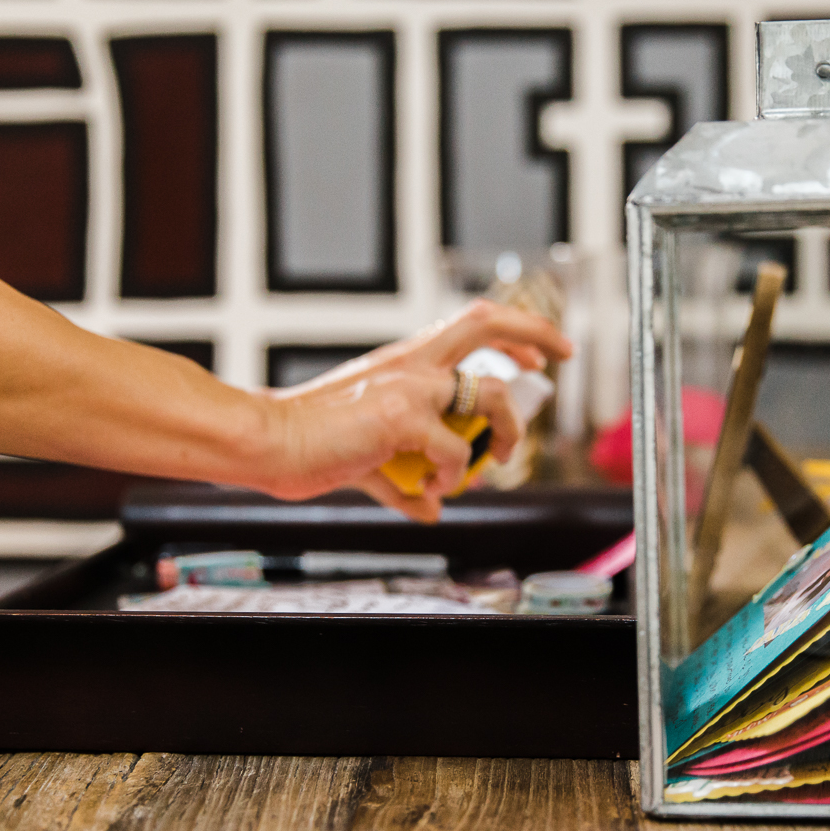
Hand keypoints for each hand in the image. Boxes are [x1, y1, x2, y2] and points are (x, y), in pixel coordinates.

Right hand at [256, 300, 571, 521]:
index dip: (512, 332)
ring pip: (490, 394)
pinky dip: (451, 478)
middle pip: (486, 322)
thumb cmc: (308, 441)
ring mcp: (409, 387)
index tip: (534, 355)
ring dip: (507, 431)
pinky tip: (430, 492)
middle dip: (535, 332)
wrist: (269, 441)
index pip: (469, 325)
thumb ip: (401, 480)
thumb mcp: (367, 456)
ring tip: (496, 459)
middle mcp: (411, 364)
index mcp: (404, 362)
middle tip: (560, 355)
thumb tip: (429, 508)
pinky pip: (454, 451)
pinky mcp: (402, 418)